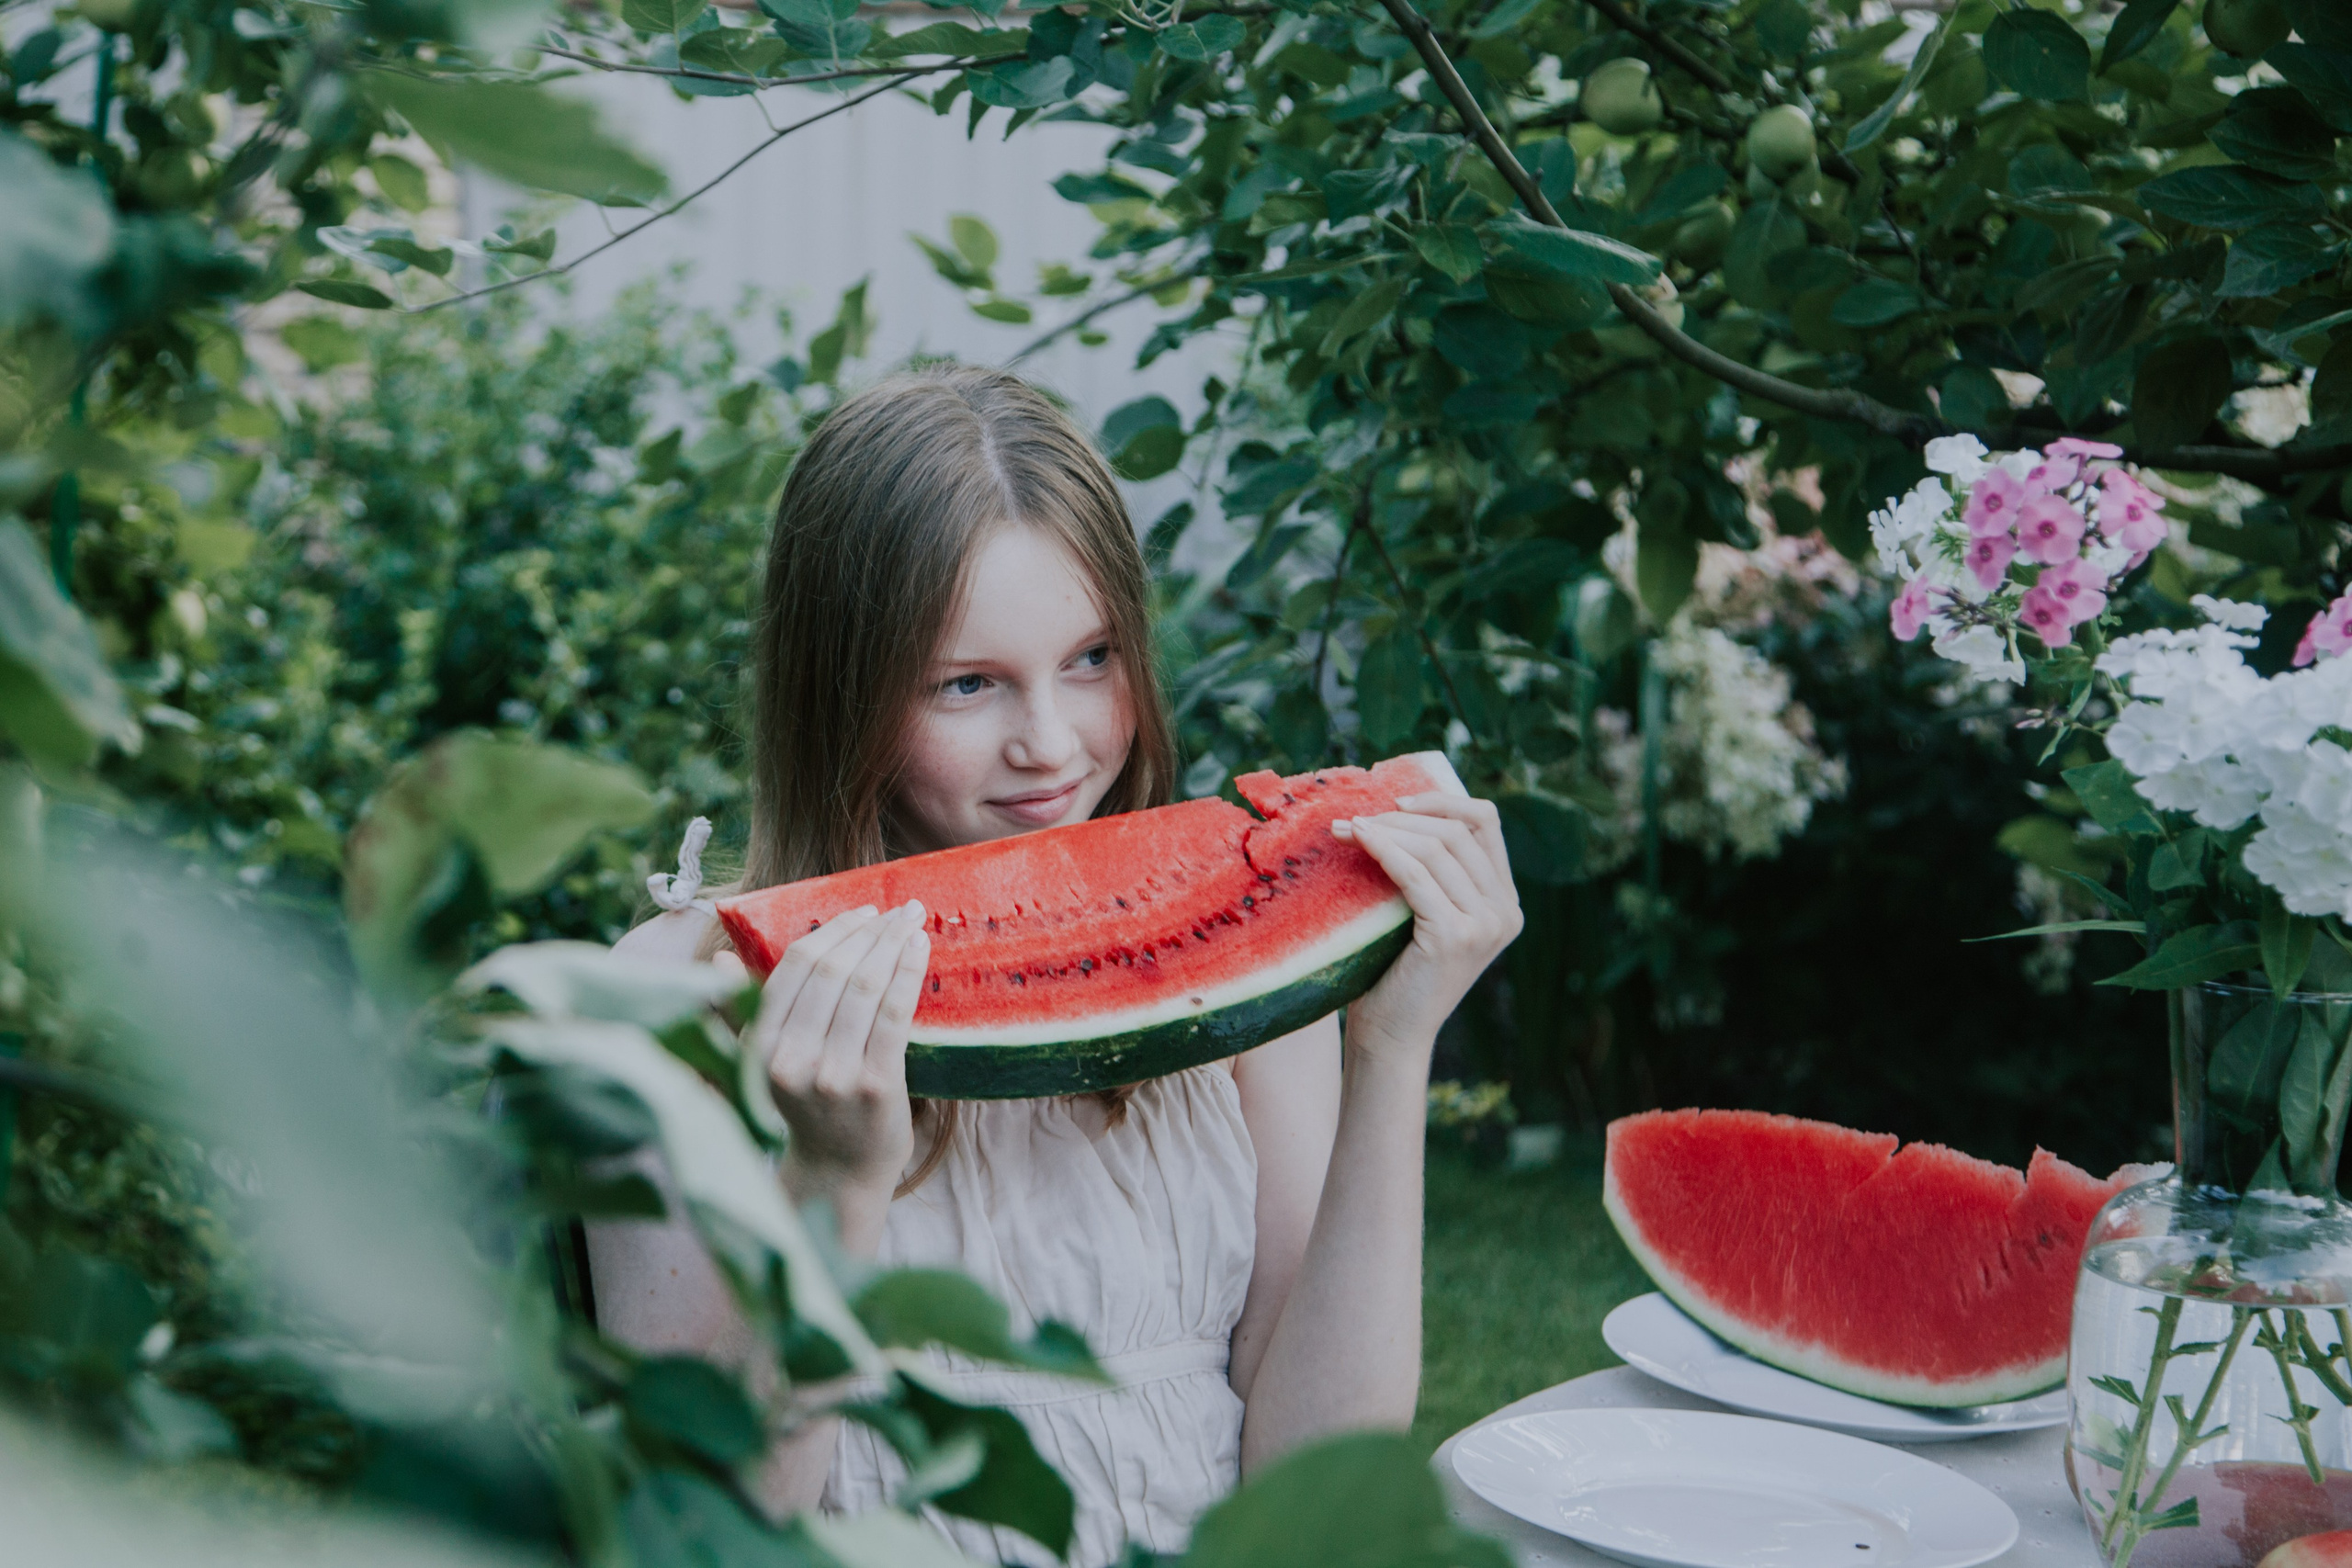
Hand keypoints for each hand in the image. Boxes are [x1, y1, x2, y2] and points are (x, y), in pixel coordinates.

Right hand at [750, 901, 927, 1198]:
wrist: (840, 1172)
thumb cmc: (808, 1107)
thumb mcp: (764, 1062)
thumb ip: (744, 1011)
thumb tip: (719, 959)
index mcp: (760, 1046)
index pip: (794, 970)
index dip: (832, 932)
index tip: (861, 912)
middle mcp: (790, 1059)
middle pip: (832, 972)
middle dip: (868, 931)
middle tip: (897, 911)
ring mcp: (833, 1074)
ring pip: (864, 987)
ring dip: (892, 945)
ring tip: (912, 922)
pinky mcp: (874, 1086)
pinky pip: (893, 1014)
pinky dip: (908, 974)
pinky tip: (920, 951)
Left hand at [1331, 794, 1522, 1061]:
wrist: (1390, 1034)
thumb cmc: (1396, 971)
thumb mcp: (1424, 912)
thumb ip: (1432, 871)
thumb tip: (1397, 806)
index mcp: (1505, 901)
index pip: (1486, 823)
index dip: (1442, 801)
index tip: (1396, 802)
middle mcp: (1505, 911)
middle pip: (1458, 830)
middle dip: (1402, 816)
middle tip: (1355, 817)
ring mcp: (1486, 924)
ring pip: (1436, 847)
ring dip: (1385, 830)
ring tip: (1345, 828)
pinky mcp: (1456, 936)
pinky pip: (1415, 874)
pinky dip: (1383, 849)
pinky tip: (1356, 839)